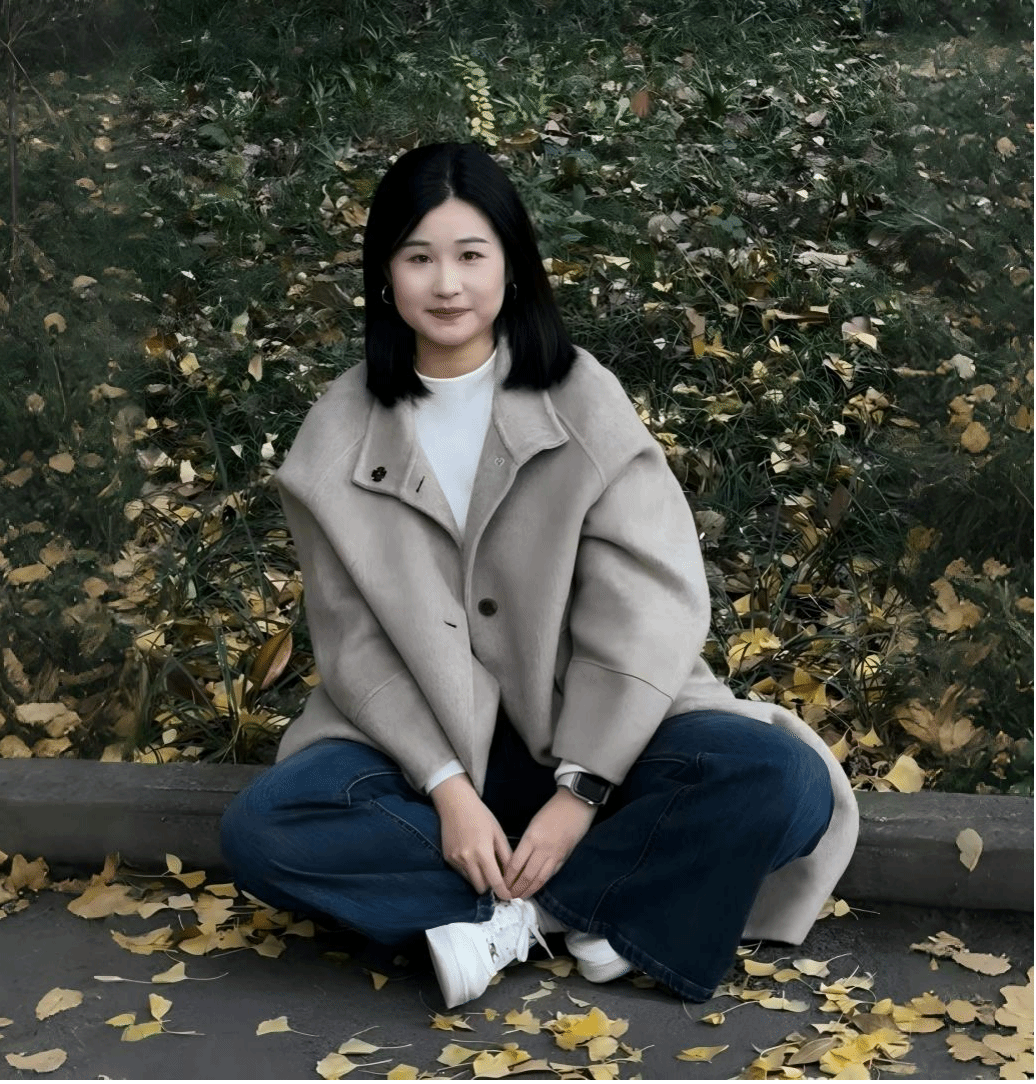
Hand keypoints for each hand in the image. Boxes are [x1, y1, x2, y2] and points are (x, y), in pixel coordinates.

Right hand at [431, 774, 513, 899]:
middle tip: (498, 876)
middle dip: (491, 886)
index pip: (495, 882)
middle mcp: (467, 860)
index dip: (503, 892)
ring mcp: (455, 860)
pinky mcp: (447, 859)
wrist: (455, 803)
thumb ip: (506, 855)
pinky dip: (469, 870)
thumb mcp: (498, 833)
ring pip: (471, 881)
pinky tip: (472, 855)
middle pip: (481, 887)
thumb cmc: (480, 815)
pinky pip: (461, 872)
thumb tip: (513, 875)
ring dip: (479, 878)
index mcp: (482, 852)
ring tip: (484, 862)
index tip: (510, 896)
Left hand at [503, 789, 597, 899]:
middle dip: (516, 888)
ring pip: (540, 879)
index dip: (507, 877)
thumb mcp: (533, 823)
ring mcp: (555, 855)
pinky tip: (536, 888)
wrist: (575, 804)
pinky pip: (551, 874)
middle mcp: (543, 849)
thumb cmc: (553, 810)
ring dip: (529, 890)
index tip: (501, 883)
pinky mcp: (564, 857)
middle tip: (509, 896)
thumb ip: (526, 842)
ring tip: (520, 896)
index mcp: (532, 838)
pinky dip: (542, 883)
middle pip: (527, 876)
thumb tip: (516, 860)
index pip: (515, 864)